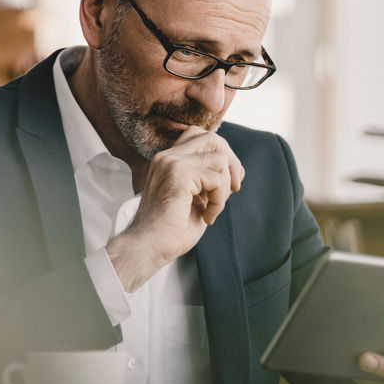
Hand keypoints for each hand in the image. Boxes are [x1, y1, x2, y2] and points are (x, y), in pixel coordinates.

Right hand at [107, 126, 243, 291]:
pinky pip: (217, 179)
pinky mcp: (178, 174)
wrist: (148, 247)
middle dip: (231, 162)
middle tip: (234, 189)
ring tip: (212, 210)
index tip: (229, 182)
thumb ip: (208, 180)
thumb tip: (235, 170)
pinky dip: (219, 202)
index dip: (222, 153)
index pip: (200, 136)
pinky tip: (207, 217)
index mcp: (168, 160)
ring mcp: (172, 163)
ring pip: (219, 158)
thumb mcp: (195, 198)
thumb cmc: (170, 230)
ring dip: (224, 188)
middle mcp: (167, 156)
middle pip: (212, 138)